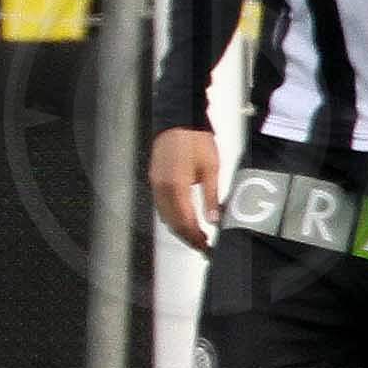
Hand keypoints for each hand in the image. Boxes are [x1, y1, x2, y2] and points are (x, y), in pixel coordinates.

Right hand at [149, 126, 223, 253]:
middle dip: (187, 237)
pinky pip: (160, 205)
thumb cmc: (196, 140)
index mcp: (176, 186)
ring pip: (164, 215)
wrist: (179, 121)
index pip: (184, 221)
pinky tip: (182, 219)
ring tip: (195, 236)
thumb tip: (213, 220)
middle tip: (202, 247)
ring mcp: (155, 183)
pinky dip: (171, 217)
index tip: (206, 246)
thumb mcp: (211, 169)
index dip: (195, 237)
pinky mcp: (154, 179)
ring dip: (179, 229)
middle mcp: (162, 187)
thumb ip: (211, 197)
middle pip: (172, 222)